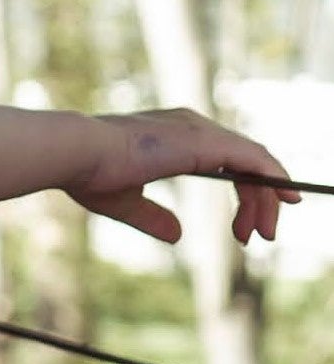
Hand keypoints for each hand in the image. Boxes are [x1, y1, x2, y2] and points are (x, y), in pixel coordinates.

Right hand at [67, 108, 297, 246]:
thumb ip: (153, 216)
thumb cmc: (88, 173)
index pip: (226, 163)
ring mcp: (201, 132)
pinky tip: (287, 199)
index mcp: (174, 137)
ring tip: (265, 233)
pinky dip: (276, 178)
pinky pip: (255, 159)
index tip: (246, 225)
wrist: (76, 154)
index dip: (243, 193)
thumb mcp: (125, 202)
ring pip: (255, 163)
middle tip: (259, 236)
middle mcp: (193, 127)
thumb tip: (178, 235)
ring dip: (266, 200)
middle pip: (245, 164)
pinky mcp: (206, 143)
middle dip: (258, 202)